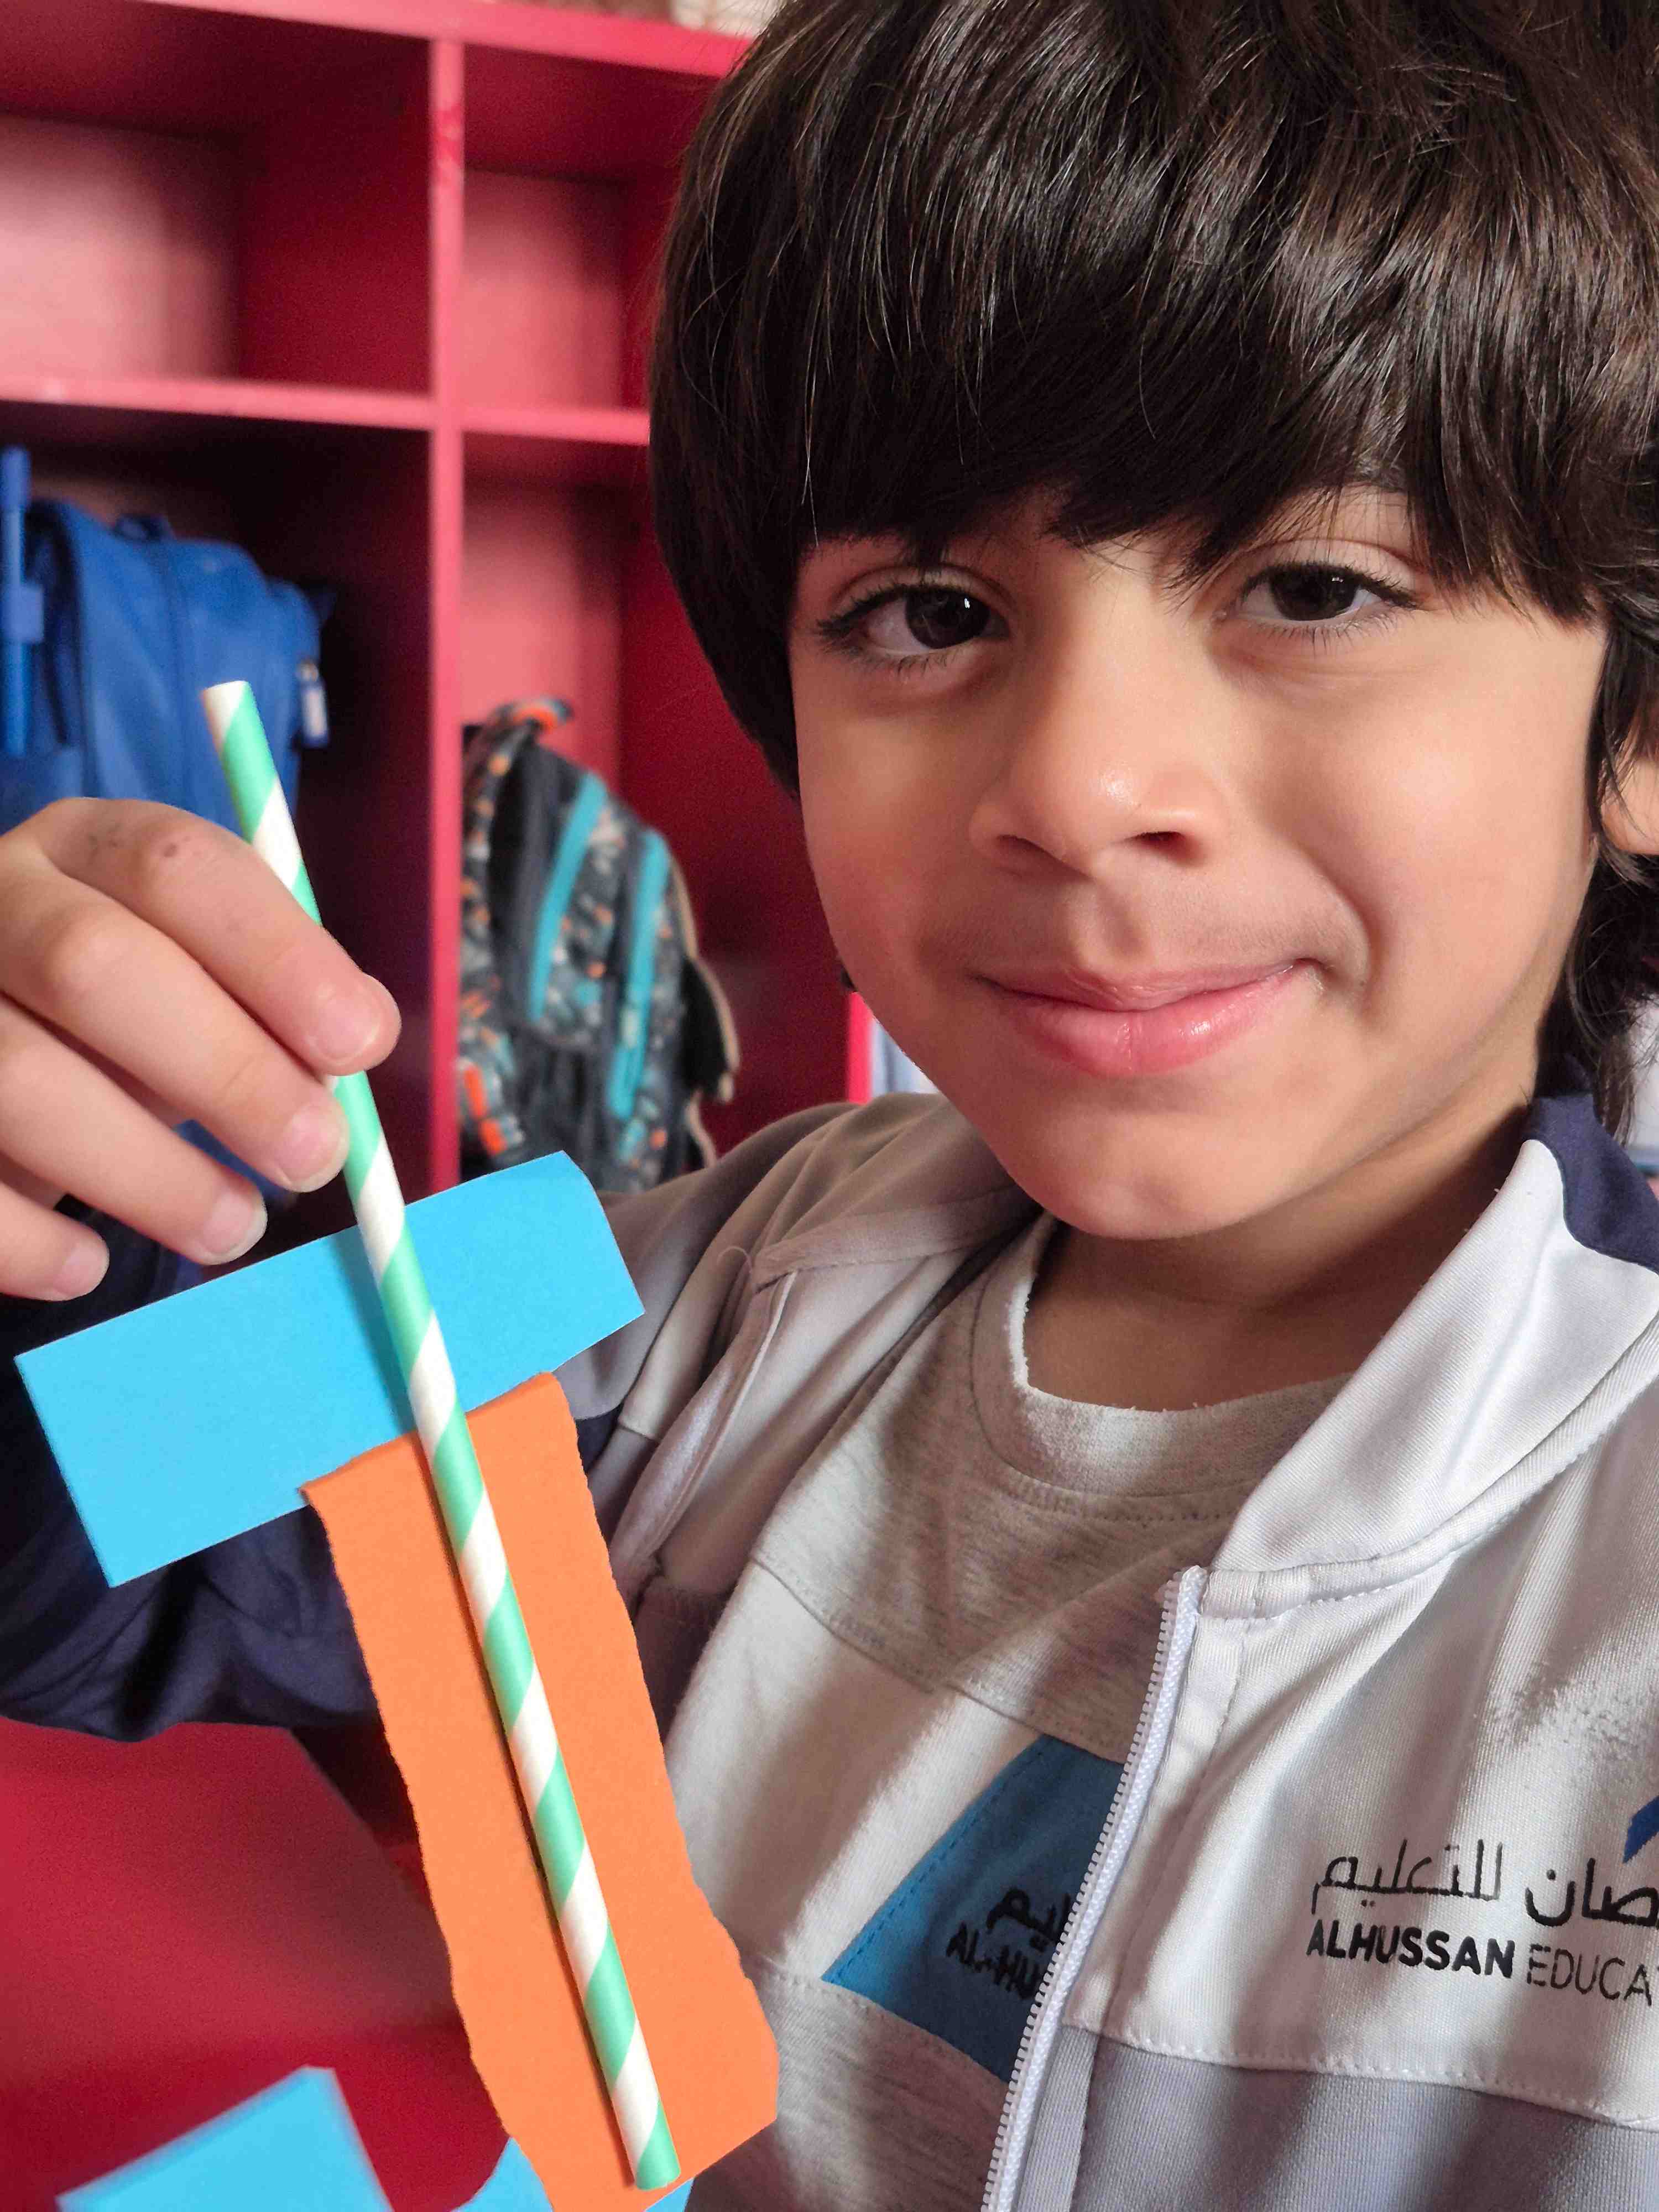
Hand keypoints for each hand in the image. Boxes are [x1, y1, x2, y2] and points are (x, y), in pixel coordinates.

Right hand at [0, 799, 399, 1299]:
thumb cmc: (115, 1018)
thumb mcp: (194, 975)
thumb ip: (268, 996)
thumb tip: (356, 1039)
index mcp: (85, 848)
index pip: (179, 869)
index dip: (279, 956)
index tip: (358, 1045)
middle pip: (93, 968)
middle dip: (225, 1072)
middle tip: (314, 1157)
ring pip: (18, 1080)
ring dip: (148, 1174)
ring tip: (231, 1228)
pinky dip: (32, 1241)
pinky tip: (90, 1263)